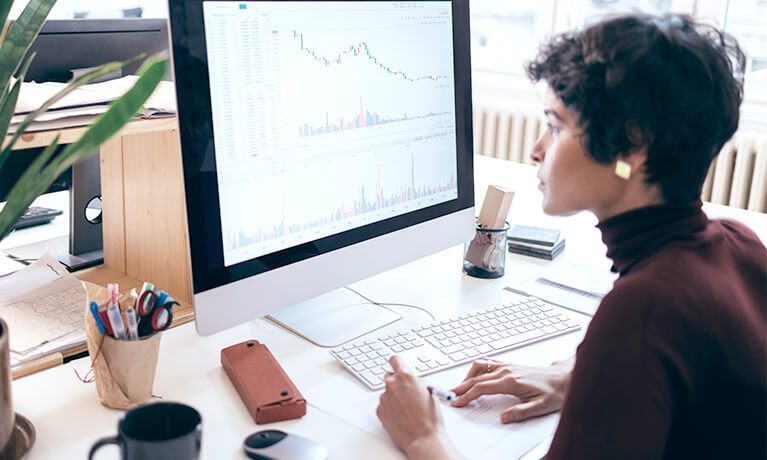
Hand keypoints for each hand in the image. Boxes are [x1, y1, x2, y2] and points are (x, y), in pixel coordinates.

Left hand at [377, 356, 457, 458]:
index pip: (395, 360)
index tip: (398, 366)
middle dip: (397, 382)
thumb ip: (418, 383)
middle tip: (407, 393)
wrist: (423, 438)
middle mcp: (392, 385)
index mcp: (406, 377)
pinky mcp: (380, 411)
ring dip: (394, 397)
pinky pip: (384, 405)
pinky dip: (390, 409)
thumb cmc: (430, 418)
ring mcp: (384, 398)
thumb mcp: (430, 393)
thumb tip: (414, 382)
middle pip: (389, 376)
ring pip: (387, 393)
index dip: (397, 363)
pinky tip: (401, 416)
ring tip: (407, 410)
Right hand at [450, 357, 573, 423]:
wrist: (564, 378)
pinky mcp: (509, 364)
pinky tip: (474, 376)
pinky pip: (487, 363)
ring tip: (460, 387)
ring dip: (467, 376)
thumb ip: (520, 413)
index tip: (456, 402)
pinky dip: (476, 369)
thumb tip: (503, 418)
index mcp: (511, 381)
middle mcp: (507, 371)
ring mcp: (507, 366)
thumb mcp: (540, 407)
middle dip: (461, 387)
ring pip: (479, 366)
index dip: (466, 396)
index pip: (481, 388)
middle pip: (476, 377)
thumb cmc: (554, 392)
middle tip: (449, 395)